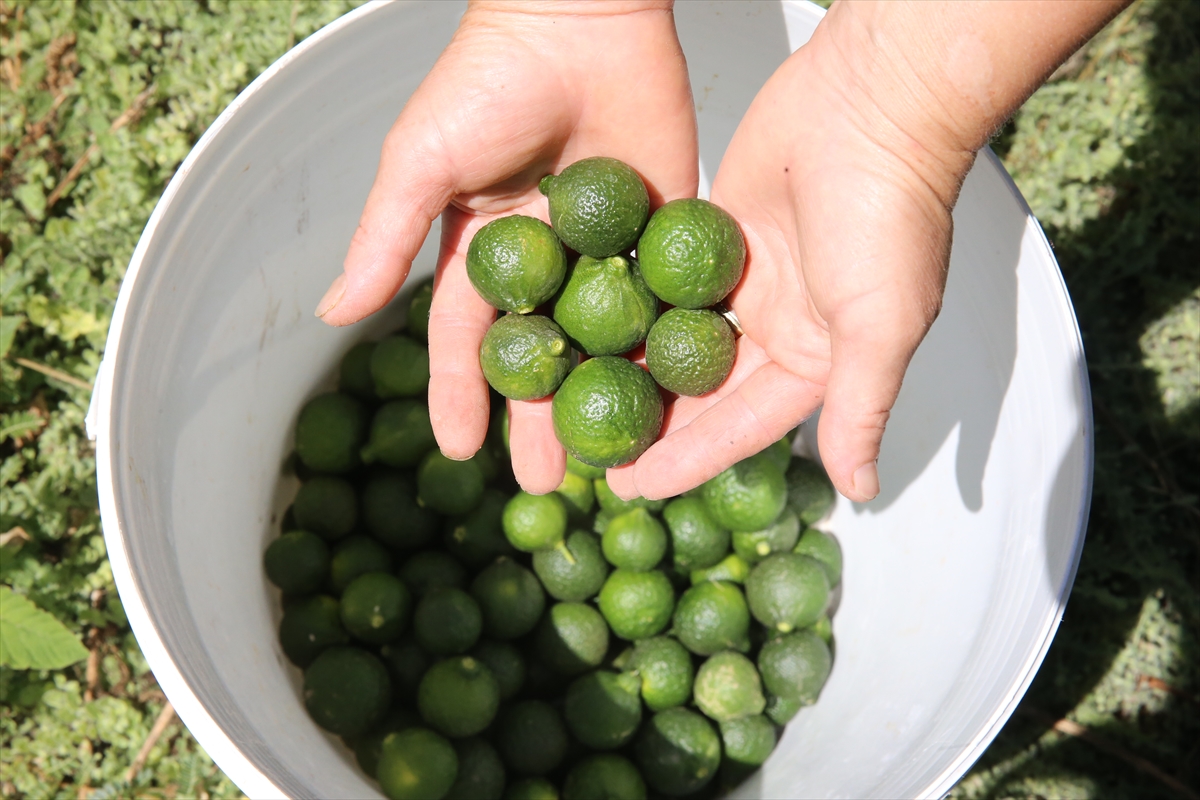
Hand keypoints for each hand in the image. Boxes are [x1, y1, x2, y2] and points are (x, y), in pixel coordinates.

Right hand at [317, 0, 697, 492]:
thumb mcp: (421, 162)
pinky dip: (670, 347)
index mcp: (485, 250)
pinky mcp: (666, 230)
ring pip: (607, 343)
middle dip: (538, 418)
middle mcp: (547, 262)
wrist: (579, 16)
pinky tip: (673, 400)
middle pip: (541, 357)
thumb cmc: (487, 81)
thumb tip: (334, 316)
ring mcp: (608, 252)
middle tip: (542, 483)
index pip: (466, 338)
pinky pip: (667, 299)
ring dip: (606, 402)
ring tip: (612, 462)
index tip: (458, 450)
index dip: (459, 393)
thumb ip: (384, 238)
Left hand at [606, 0, 1125, 502]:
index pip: (742, 422)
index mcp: (815, 359)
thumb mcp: (881, 324)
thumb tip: (860, 489)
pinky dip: (628, 299)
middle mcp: (775, 327)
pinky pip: (662, 277)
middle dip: (649, 421)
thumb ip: (861, 406)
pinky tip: (576, 320)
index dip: (690, 456)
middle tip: (589, 450)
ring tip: (568, 392)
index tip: (635, 485)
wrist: (871, 102)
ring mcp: (740, 280)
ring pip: (672, 334)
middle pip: (699, 387)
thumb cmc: (886, 214)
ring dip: (629, 363)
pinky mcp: (709, 232)